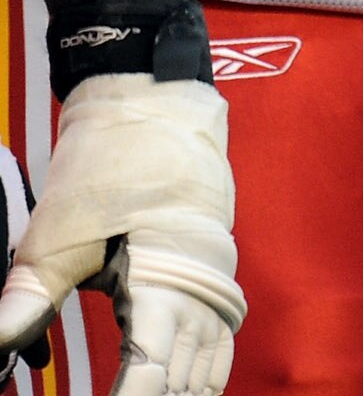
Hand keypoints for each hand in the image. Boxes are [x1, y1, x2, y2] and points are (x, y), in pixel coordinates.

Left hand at [0, 75, 242, 395]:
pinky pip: (219, 342)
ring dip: (185, 392)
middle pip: (186, 379)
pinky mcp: (215, 275)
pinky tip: (187, 387)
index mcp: (164, 283)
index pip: (151, 375)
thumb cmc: (111, 164)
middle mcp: (201, 290)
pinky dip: (202, 374)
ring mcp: (215, 283)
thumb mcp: (59, 232)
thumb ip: (30, 298)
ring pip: (209, 366)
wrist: (157, 108)